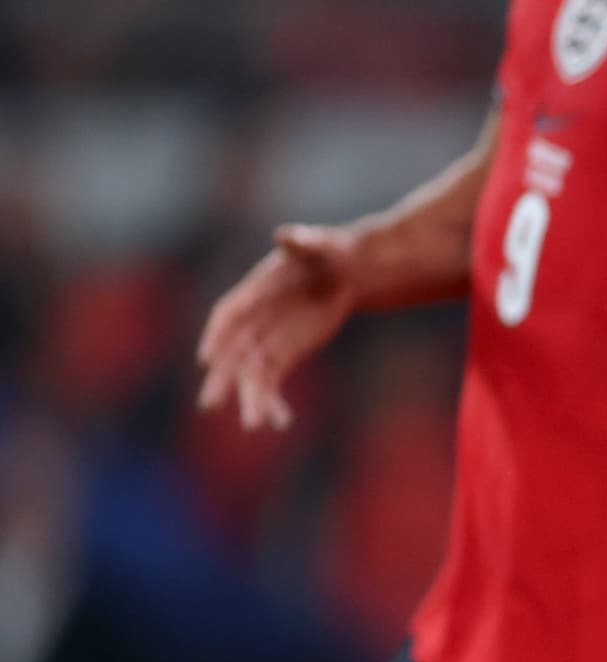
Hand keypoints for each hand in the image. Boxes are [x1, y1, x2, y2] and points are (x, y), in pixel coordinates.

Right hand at [195, 224, 366, 430]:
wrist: (345, 269)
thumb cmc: (331, 251)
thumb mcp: (323, 244)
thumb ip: (303, 241)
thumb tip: (286, 236)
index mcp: (255, 291)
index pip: (227, 316)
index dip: (215, 337)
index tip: (206, 359)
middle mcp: (253, 319)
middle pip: (230, 352)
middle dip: (222, 378)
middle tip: (210, 405)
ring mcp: (265, 339)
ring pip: (250, 374)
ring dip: (251, 399)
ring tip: (255, 425)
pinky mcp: (281, 354)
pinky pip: (272, 381)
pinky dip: (273, 401)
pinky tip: (280, 423)